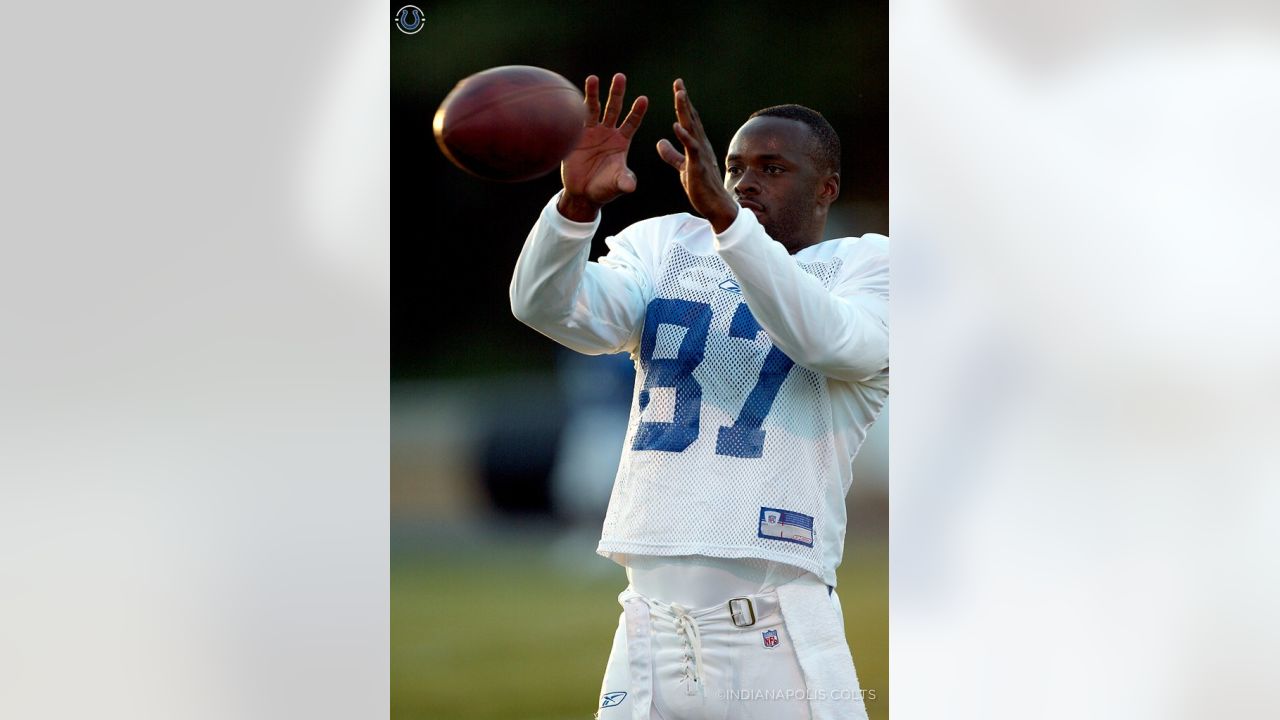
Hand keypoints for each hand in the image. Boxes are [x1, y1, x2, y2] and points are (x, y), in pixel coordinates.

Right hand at [558, 73, 648, 221]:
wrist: (582, 194)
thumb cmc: (604, 189)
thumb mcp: (616, 185)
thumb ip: (624, 181)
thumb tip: (631, 186)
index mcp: (622, 141)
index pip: (632, 122)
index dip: (637, 112)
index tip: (643, 99)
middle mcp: (608, 133)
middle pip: (614, 108)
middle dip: (617, 93)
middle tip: (620, 77)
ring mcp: (592, 132)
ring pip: (593, 109)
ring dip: (593, 94)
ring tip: (593, 78)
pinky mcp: (576, 136)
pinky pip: (576, 118)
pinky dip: (574, 107)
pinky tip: (572, 93)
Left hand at [656, 79, 737, 231]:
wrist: (715, 205)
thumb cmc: (701, 187)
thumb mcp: (683, 167)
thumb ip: (672, 154)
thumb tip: (660, 142)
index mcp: (696, 144)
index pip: (689, 120)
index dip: (683, 103)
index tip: (678, 87)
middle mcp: (700, 145)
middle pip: (691, 118)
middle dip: (684, 100)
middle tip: (678, 82)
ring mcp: (700, 154)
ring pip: (692, 128)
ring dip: (685, 111)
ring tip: (679, 95)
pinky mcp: (697, 165)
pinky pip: (690, 148)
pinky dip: (683, 136)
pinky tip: (676, 126)